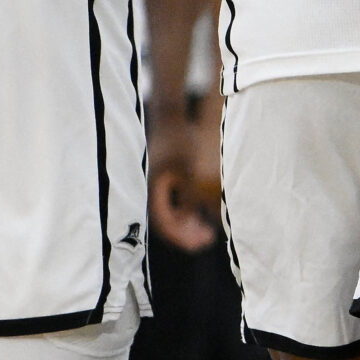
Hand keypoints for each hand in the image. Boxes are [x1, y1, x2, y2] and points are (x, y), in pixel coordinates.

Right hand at [147, 101, 222, 252]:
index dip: (182, 237)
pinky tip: (199, 213)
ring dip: (186, 223)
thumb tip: (188, 222)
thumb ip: (188, 196)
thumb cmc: (179, 141)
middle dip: (186, 234)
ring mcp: (156, 185)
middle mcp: (151, 191)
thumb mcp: (187, 170)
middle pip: (166, 222)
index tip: (202, 242)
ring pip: (169, 213)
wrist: (170, 116)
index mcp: (153, 190)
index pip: (165, 224)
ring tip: (206, 230)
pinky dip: (184, 210)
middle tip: (208, 239)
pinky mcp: (162, 179)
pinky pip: (171, 202)